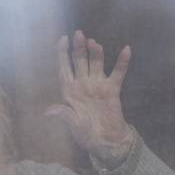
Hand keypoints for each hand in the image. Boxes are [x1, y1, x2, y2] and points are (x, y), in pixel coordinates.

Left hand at [46, 30, 134, 163]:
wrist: (105, 141)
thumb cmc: (86, 134)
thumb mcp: (73, 124)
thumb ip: (63, 114)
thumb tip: (48, 112)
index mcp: (70, 91)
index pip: (64, 68)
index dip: (62, 53)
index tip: (62, 39)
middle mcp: (83, 84)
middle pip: (80, 62)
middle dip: (78, 48)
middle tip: (78, 34)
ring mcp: (98, 85)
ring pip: (96, 64)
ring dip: (95, 53)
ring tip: (93, 42)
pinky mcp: (112, 90)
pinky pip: (118, 73)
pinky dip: (122, 62)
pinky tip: (126, 49)